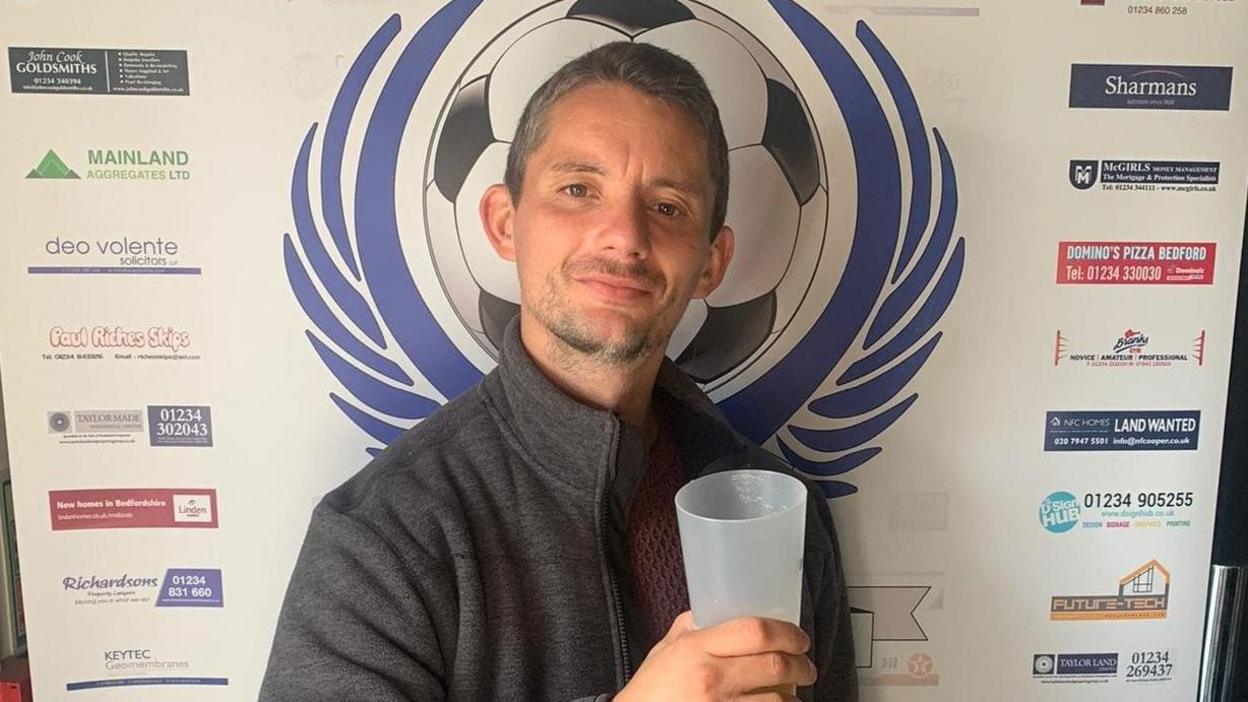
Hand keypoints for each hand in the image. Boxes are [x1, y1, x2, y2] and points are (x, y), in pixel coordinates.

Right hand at [615, 611, 815, 701]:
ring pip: (778, 700)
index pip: (754, 631)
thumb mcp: (664, 651)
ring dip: (794, 697)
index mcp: (695, 648)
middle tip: (807, 666)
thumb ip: (689, 628)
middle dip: (801, 665)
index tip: (799, 638)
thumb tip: (715, 611)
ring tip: (795, 695)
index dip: (787, 633)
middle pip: (775, 664)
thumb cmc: (649, 692)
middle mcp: (711, 678)